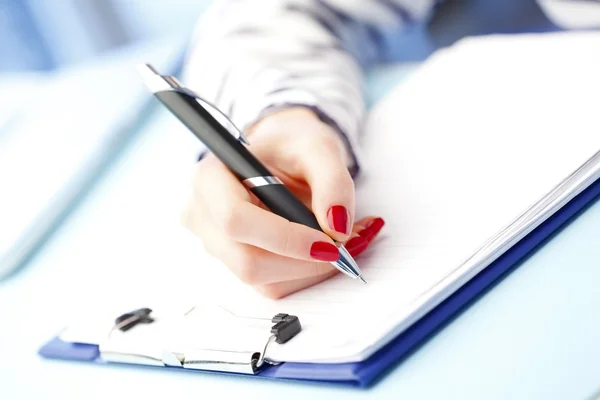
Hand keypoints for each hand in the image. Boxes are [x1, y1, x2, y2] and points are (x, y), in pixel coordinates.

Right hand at [182, 107, 383, 297]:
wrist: (283, 156)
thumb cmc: (292, 146)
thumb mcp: (318, 147)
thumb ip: (333, 182)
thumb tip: (338, 229)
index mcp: (210, 178)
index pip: (236, 221)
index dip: (284, 238)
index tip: (330, 242)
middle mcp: (204, 216)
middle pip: (247, 261)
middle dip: (303, 262)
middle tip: (347, 246)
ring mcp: (217, 244)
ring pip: (263, 280)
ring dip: (311, 269)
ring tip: (346, 240)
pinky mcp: (236, 263)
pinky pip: (274, 285)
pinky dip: (308, 272)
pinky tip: (327, 248)